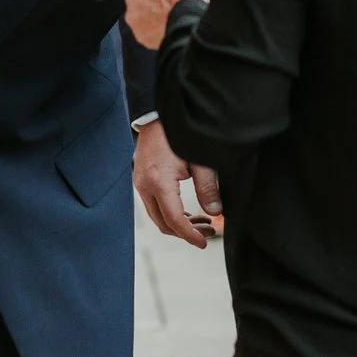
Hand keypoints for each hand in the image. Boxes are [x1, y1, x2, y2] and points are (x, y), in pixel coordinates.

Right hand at [133, 119, 222, 247]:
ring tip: (204, 222)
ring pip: (158, 216)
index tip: (204, 243)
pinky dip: (170, 213)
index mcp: (159, 182)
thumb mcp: (200, 160)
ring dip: (179, 224)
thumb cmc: (178, 132)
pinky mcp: (141, 179)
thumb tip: (216, 212)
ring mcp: (140, 183)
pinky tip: (188, 211)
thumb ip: (208, 188)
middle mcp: (145, 186)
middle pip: (164, 223)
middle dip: (186, 232)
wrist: (157, 113)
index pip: (175, 220)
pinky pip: (154, 205)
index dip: (190, 235)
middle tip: (210, 231)